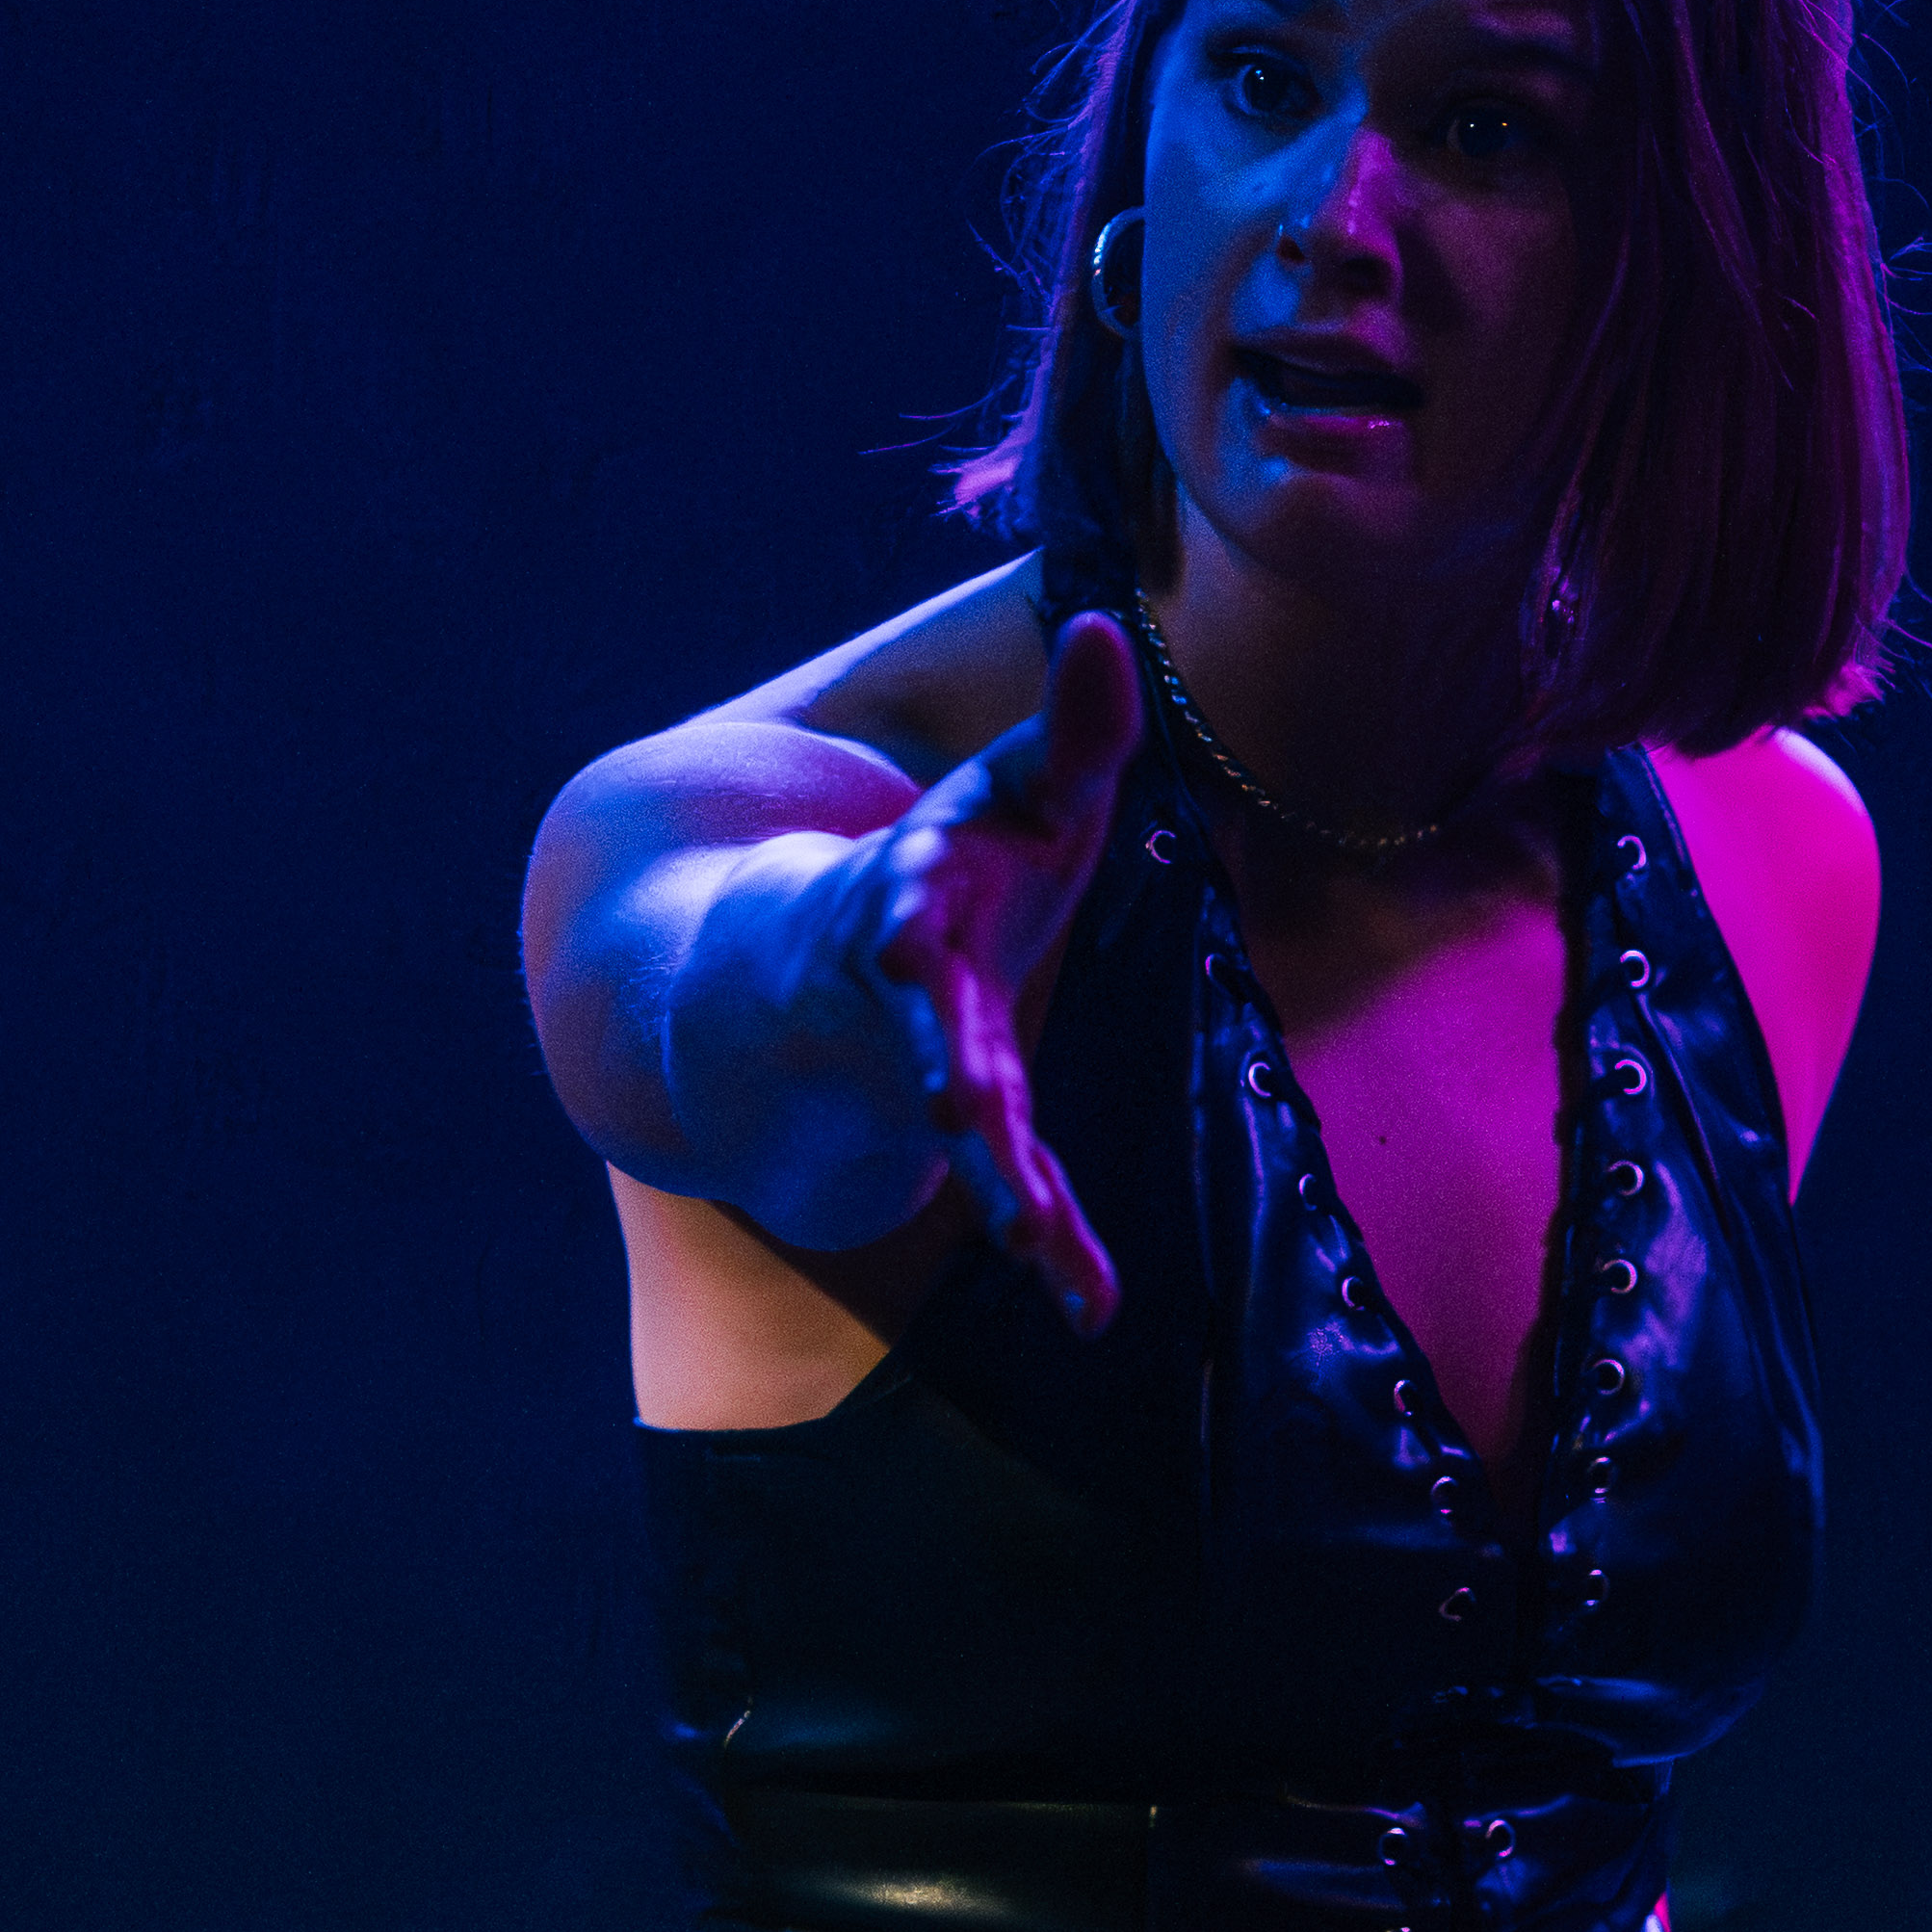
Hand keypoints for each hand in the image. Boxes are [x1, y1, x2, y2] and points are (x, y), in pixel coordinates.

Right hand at [844, 609, 1148, 1333]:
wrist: (828, 975)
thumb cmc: (956, 867)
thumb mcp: (1013, 794)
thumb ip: (1070, 731)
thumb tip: (1103, 626)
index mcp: (919, 891)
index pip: (917, 885)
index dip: (914, 892)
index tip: (902, 908)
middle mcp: (909, 991)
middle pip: (929, 1033)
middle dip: (943, 1072)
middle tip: (956, 1115)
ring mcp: (928, 1067)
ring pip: (966, 1130)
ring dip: (1005, 1191)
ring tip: (1046, 1257)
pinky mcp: (965, 1124)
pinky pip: (1016, 1187)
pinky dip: (1055, 1243)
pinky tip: (1093, 1306)